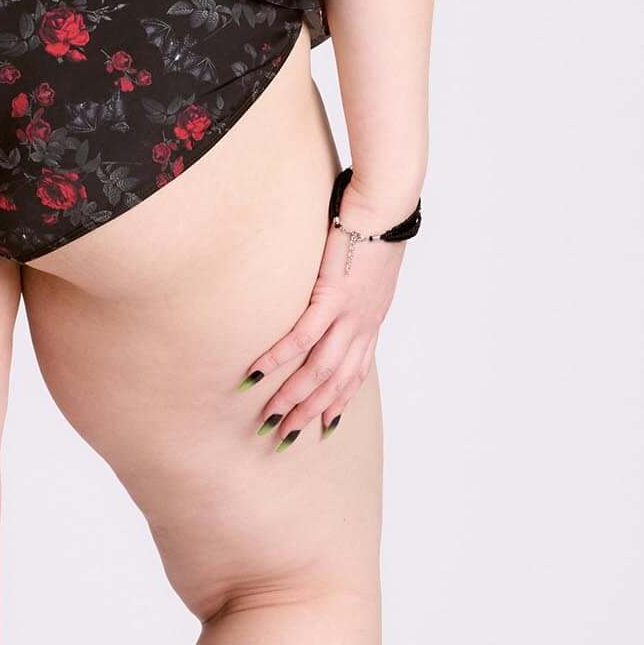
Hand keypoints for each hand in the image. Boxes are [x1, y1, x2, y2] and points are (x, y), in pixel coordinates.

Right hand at [243, 183, 411, 443]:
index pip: (356, 373)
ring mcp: (349, 314)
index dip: (340, 402)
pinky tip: (257, 374)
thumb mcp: (367, 268)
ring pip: (320, 370)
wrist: (386, 207)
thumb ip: (352, 289)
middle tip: (285, 437)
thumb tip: (334, 291)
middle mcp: (362, 325)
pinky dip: (278, 359)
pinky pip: (302, 337)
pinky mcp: (332, 296)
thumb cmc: (375, 226)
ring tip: (269, 417)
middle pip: (336, 383)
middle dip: (311, 413)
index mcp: (370, 320)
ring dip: (294, 398)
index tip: (326, 426)